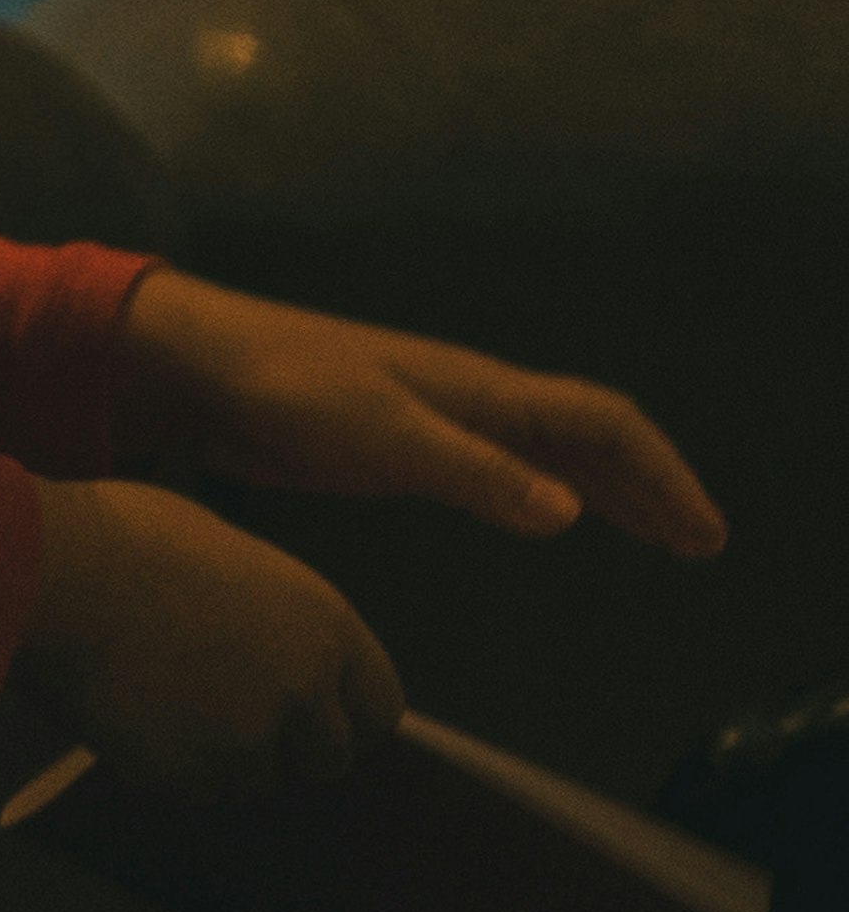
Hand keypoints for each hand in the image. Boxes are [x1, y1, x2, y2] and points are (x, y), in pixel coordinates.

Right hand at [18, 477, 402, 808]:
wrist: (50, 573)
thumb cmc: (125, 540)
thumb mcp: (229, 557)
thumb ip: (275, 615)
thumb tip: (278, 649)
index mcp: (324, 622)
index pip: (380, 707)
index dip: (344, 715)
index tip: (310, 714)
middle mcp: (303, 687)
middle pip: (329, 758)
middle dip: (287, 748)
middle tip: (230, 717)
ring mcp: (249, 738)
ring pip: (256, 779)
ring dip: (222, 756)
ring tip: (164, 696)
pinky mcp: (192, 776)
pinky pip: (196, 789)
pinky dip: (171, 765)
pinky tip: (132, 711)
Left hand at [111, 268, 726, 560]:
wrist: (208, 368)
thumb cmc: (287, 390)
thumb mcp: (381, 437)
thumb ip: (474, 473)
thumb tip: (572, 513)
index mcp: (482, 390)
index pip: (602, 424)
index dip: (661, 476)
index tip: (704, 532)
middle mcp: (475, 396)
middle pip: (591, 437)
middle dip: (653, 486)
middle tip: (703, 544)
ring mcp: (442, 415)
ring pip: (554, 451)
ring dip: (613, 490)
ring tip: (659, 535)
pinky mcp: (406, 439)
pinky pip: (511, 463)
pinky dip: (555, 489)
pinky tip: (558, 514)